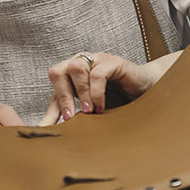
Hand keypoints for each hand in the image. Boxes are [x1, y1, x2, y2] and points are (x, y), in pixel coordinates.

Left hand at [41, 52, 161, 123]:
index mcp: (70, 72)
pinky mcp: (113, 62)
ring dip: (80, 93)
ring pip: (75, 68)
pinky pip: (98, 73)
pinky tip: (101, 107)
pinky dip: (96, 93)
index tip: (49, 129)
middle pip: (57, 71)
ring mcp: (96, 59)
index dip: (50, 108)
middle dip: (62, 97)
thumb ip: (68, 113)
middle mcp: (80, 62)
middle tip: (71, 117)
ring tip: (89, 112)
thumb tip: (45, 130)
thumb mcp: (88, 108)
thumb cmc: (115, 97)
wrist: (144, 89)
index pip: (52, 86)